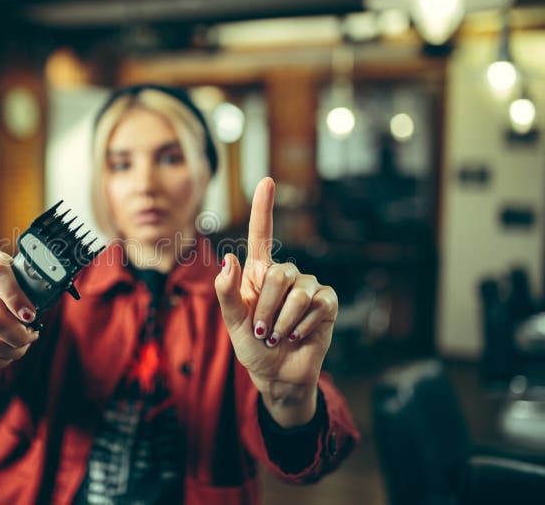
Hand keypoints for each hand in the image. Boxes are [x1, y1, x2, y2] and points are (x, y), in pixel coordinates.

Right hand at [0, 251, 39, 367]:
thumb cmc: (5, 287)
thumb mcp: (18, 279)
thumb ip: (29, 291)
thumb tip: (39, 315)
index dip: (17, 299)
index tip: (30, 316)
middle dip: (19, 336)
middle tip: (30, 337)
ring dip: (12, 350)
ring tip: (21, 345)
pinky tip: (7, 352)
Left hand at [214, 178, 337, 426]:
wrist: (278, 374)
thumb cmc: (252, 347)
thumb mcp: (233, 324)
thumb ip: (226, 293)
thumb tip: (228, 259)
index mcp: (257, 273)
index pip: (261, 235)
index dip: (263, 208)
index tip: (267, 180)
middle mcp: (284, 274)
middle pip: (277, 274)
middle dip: (266, 309)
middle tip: (264, 331)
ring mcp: (308, 287)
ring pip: (296, 293)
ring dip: (283, 323)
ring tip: (280, 336)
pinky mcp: (327, 303)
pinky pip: (316, 306)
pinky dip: (302, 327)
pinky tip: (299, 336)